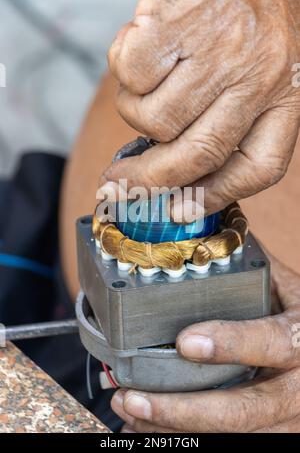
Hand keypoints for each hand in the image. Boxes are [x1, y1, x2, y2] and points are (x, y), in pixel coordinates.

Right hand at [101, 0, 299, 214]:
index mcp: (287, 93)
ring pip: (155, 119)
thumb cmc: (250, 6)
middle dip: (148, 180)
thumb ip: (230, 117)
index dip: (213, 196)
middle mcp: (256, 76)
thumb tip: (175, 173)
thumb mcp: (262, 69)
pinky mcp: (178, 21)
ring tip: (151, 79)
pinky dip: (125, 67)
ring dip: (136, 110)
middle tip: (117, 184)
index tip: (177, 211)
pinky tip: (143, 45)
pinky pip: (132, 75)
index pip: (258, 166)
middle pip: (197, 155)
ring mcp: (216, 50)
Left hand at [111, 254, 299, 432]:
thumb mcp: (290, 288)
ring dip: (176, 429)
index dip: (231, 343)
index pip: (274, 342)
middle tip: (133, 398)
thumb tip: (206, 231)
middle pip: (246, 410)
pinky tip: (150, 429)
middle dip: (185, 409)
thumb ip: (253, 268)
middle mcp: (299, 387)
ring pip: (234, 436)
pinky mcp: (276, 433)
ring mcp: (289, 418)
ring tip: (130, 411)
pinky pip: (232, 444)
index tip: (184, 341)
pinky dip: (186, 438)